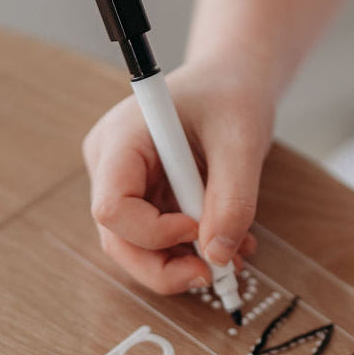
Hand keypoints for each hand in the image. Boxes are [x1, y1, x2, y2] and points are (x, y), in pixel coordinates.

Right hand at [83, 60, 273, 294]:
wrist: (231, 82)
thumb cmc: (231, 95)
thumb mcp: (242, 141)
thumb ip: (233, 199)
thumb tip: (218, 255)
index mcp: (122, 138)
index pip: (113, 206)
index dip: (153, 232)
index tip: (199, 227)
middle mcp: (110, 165)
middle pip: (117, 239)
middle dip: (164, 266)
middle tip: (214, 272)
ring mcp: (123, 184)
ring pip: (135, 248)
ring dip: (183, 263)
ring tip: (234, 254)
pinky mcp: (143, 199)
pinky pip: (157, 240)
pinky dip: (191, 251)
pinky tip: (227, 241)